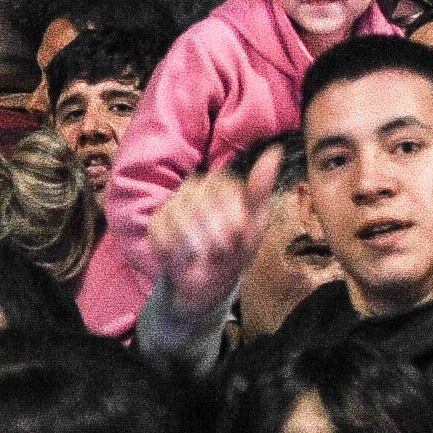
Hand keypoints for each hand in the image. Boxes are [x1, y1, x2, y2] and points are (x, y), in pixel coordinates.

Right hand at [149, 147, 280, 327]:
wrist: (210, 281)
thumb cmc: (235, 248)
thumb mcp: (256, 223)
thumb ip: (261, 188)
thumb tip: (275, 151)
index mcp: (221, 183)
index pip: (225, 190)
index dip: (234, 218)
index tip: (240, 237)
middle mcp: (195, 187)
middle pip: (203, 205)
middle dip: (217, 236)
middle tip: (224, 251)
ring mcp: (173, 204)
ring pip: (182, 219)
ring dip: (199, 246)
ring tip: (207, 256)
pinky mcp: (156, 224)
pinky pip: (164, 235)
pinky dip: (180, 253)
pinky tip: (188, 259)